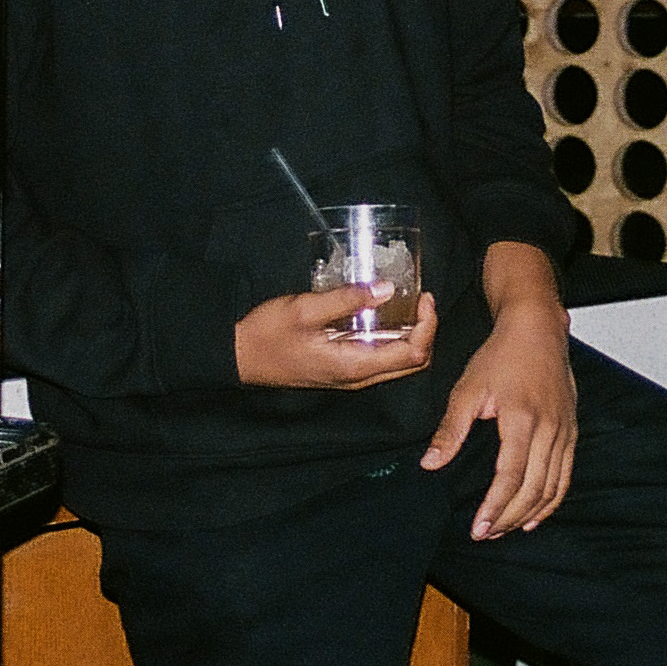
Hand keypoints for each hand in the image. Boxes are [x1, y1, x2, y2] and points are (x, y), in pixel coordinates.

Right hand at [234, 285, 439, 388]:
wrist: (239, 357)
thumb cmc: (267, 334)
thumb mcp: (305, 308)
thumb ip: (347, 299)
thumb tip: (387, 288)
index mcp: (354, 366)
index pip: (412, 354)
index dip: (427, 326)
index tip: (423, 297)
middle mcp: (358, 377)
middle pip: (413, 363)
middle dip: (426, 331)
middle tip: (421, 299)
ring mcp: (350, 376)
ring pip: (398, 363)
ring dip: (412, 335)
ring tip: (409, 303)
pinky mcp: (342, 369)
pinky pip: (380, 358)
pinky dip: (393, 339)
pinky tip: (385, 314)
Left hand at [421, 273, 575, 540]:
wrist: (538, 327)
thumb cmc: (502, 354)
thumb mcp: (468, 388)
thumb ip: (450, 430)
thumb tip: (430, 464)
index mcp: (522, 419)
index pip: (510, 476)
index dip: (495, 507)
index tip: (478, 528)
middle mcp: (549, 429)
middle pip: (533, 489)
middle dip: (509, 517)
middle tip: (486, 533)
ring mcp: (565, 431)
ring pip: (553, 487)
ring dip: (529, 513)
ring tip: (506, 529)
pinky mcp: (571, 430)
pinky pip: (566, 475)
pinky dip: (552, 500)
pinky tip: (534, 515)